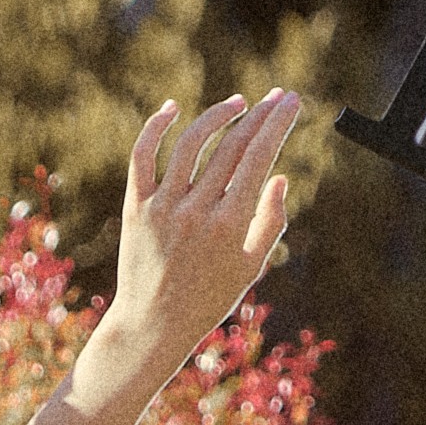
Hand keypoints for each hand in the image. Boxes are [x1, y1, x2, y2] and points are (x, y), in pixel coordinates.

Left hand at [84, 86, 302, 383]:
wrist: (153, 327)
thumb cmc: (208, 299)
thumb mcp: (250, 268)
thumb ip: (270, 222)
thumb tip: (279, 176)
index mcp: (230, 225)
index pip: (259, 157)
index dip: (277, 123)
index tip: (290, 101)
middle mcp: (197, 211)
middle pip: (232, 145)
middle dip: (259, 115)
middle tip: (274, 97)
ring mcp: (164, 207)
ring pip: (191, 141)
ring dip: (218, 115)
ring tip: (238, 104)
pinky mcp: (136, 207)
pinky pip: (143, 156)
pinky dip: (156, 127)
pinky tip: (174, 109)